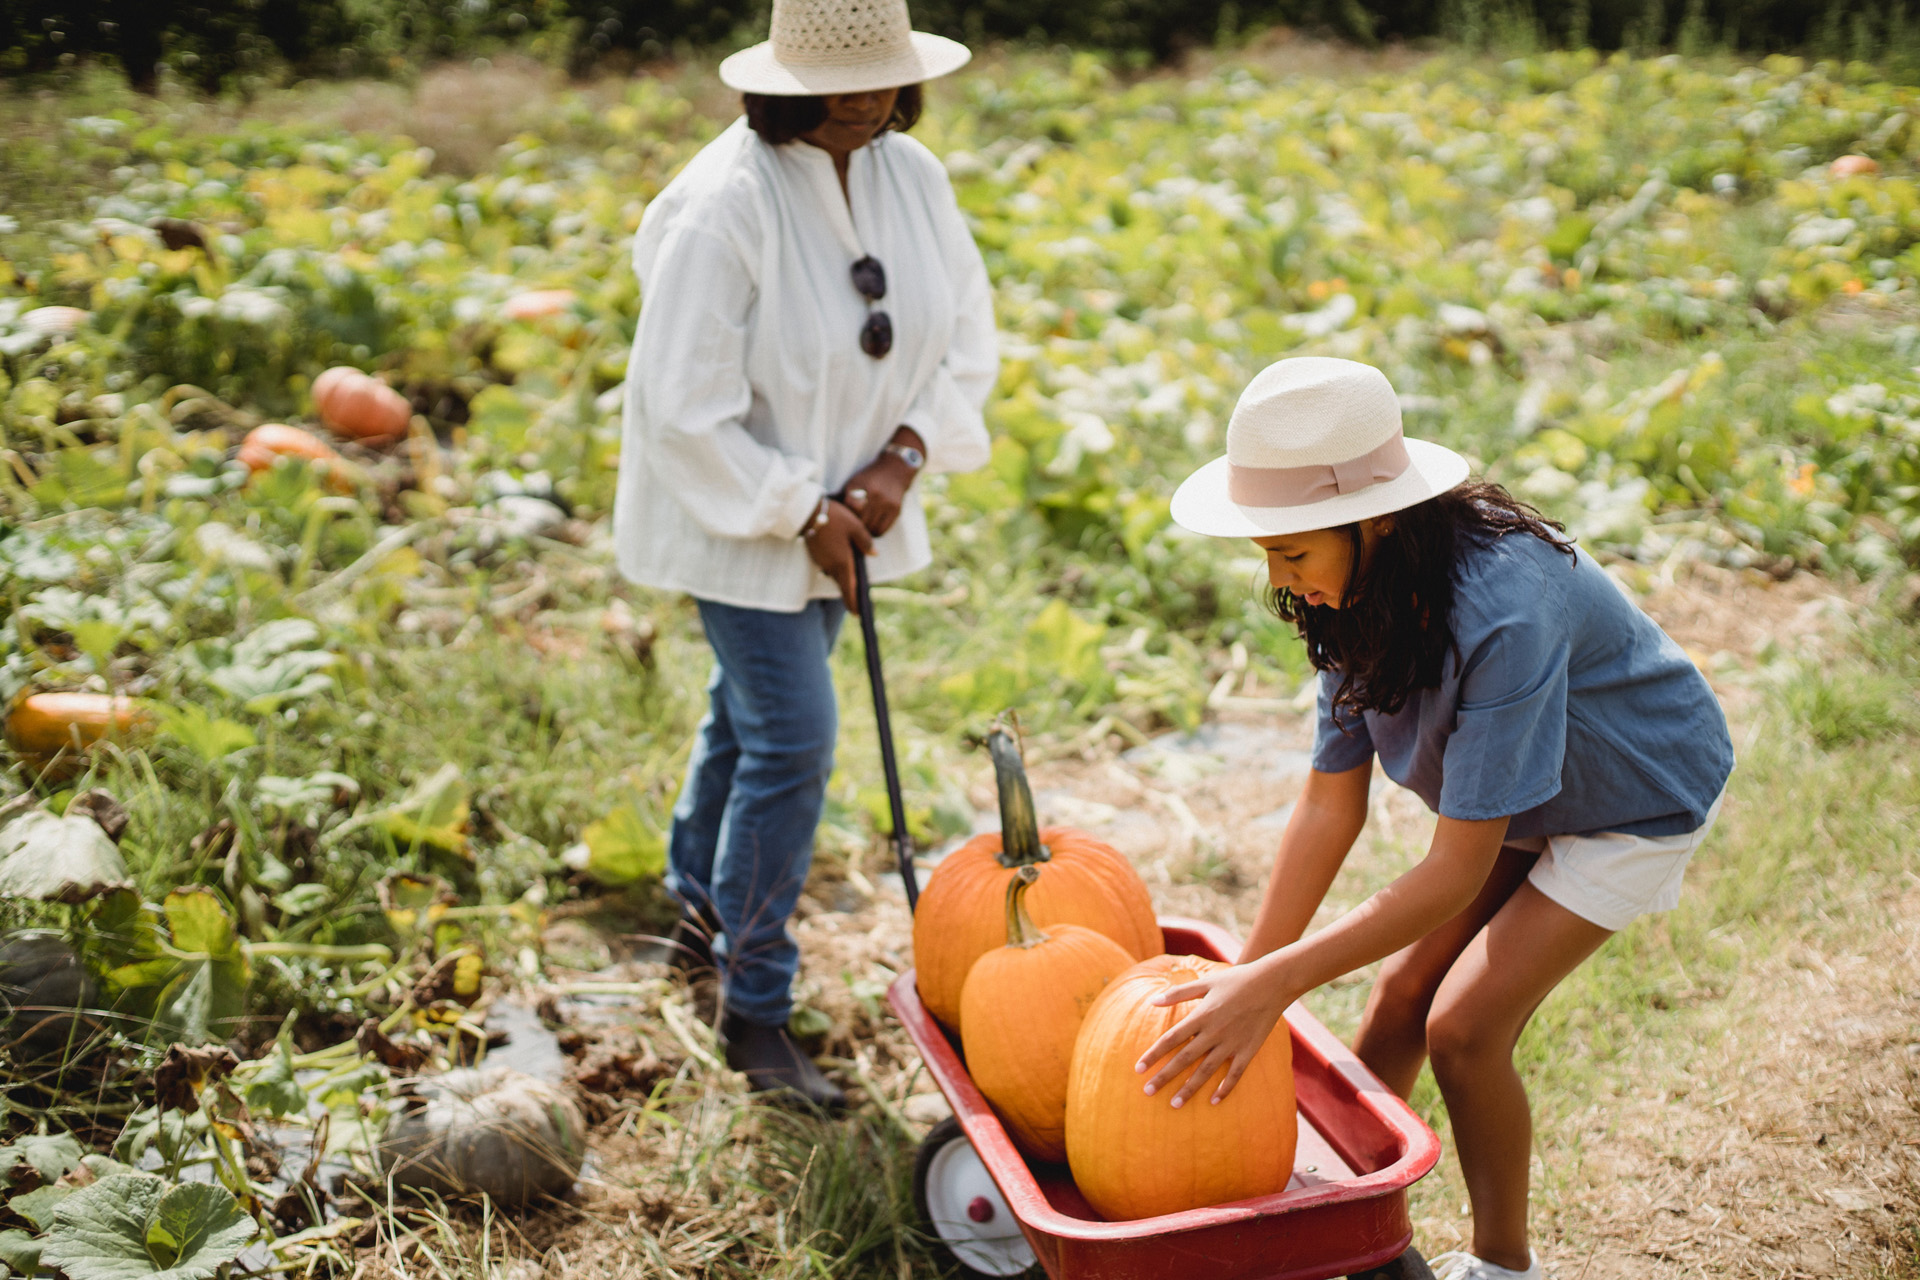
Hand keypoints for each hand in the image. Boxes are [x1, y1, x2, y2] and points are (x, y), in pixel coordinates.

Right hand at [803, 498, 873, 610]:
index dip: (853, 603)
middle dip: (851, 592)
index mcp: (842, 563)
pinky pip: (830, 565)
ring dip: (845, 576)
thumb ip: (865, 542)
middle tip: (861, 599)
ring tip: (855, 575)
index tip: (858, 614)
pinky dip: (838, 566)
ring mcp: (822, 561)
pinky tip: (844, 557)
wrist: (808, 511)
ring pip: (836, 574)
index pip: (849, 589)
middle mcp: (831, 566)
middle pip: (843, 583)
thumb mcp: (856, 528)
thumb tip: (873, 554)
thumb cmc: (835, 518)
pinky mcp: (817, 555)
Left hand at [841, 448, 915, 535]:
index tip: (844, 519)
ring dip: (865, 532)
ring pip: (871, 529)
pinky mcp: (896, 510)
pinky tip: (871, 528)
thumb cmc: (868, 478)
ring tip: (861, 530)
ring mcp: (886, 503)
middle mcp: (874, 495)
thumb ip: (842, 495)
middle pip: (860, 521)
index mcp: (860, 486)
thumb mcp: (854, 482)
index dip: (846, 516)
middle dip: (855, 526)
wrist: (894, 470)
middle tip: (851, 529)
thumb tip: (826, 507)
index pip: (849, 509)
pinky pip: (882, 530)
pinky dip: (875, 532)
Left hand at [1133, 955, 1300, 1107]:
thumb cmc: (1236, 980)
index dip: (1154, 1054)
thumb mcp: (1205, 982)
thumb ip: (1178, 993)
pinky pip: (1235, 1074)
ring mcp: (1232, 1043)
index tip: (1138, 1069)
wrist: (1272, 983)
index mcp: (1201, 1015)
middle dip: (1165, 1076)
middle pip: (1185, 1058)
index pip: (1171, 1038)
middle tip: (1147, 1091)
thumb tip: (1152, 1000)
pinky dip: (1225, 1088)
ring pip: (1206, 1071)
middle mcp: (1214, 1032)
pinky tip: (1213, 1101)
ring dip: (1190, 1088)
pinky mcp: (1248, 1050)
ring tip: (1174, 1104)